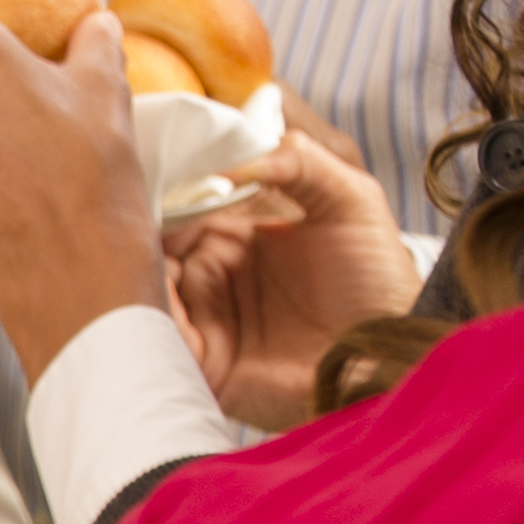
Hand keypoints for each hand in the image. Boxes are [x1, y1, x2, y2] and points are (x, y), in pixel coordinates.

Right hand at [162, 131, 422, 429]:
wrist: (392, 353)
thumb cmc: (379, 281)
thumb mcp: (352, 199)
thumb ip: (300, 160)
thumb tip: (229, 163)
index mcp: (234, 237)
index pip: (179, 208)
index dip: (163, 193)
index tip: (148, 176)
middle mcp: (211, 277)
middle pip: (151, 250)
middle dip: (136, 234)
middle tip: (130, 219)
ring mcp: (204, 320)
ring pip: (147, 291)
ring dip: (138, 274)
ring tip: (144, 258)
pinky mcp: (204, 364)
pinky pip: (161, 338)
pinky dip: (152, 316)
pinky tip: (158, 295)